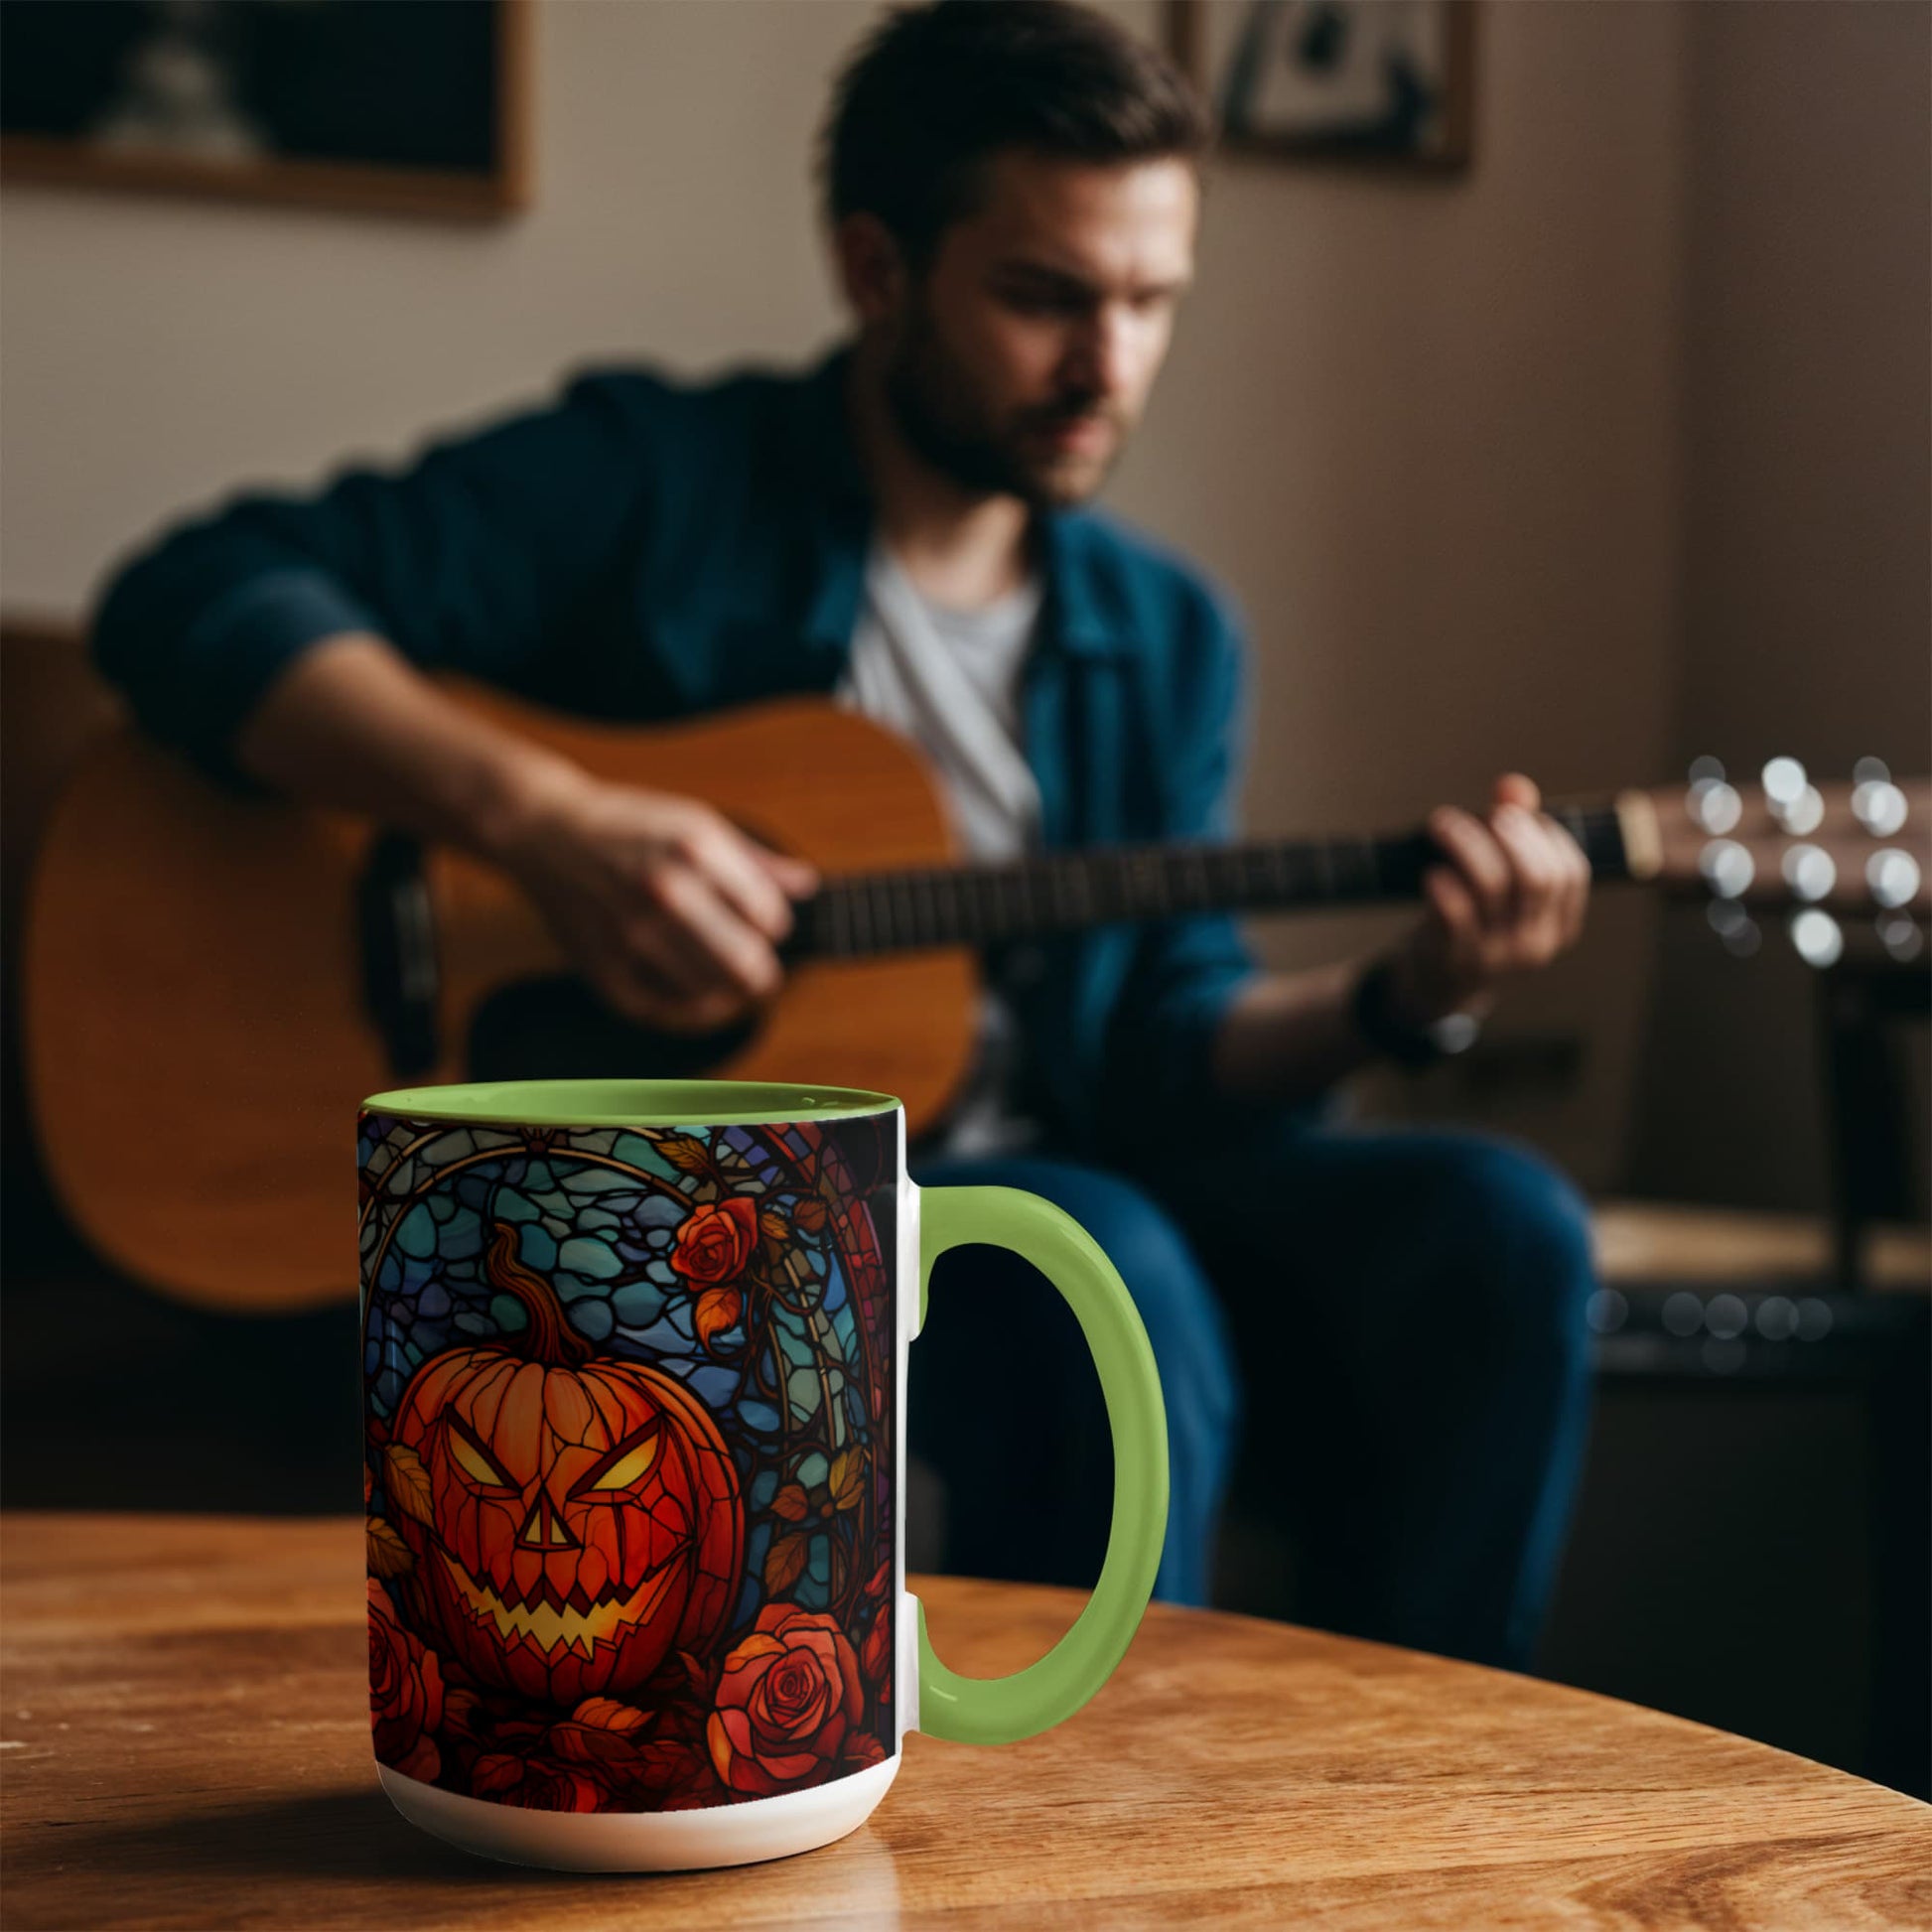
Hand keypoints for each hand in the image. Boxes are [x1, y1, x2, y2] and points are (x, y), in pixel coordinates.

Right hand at [490, 763, 816, 1032]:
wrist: (546, 832)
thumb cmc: (629, 825)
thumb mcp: (695, 821)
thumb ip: (754, 860)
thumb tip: (807, 886)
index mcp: (696, 848)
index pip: (770, 917)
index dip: (774, 925)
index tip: (762, 923)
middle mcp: (665, 891)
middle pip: (748, 965)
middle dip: (762, 972)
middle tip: (758, 970)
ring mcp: (633, 934)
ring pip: (713, 994)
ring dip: (730, 995)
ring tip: (727, 983)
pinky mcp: (606, 968)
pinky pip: (668, 1013)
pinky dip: (694, 1013)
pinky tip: (701, 1000)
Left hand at [1386, 774, 1589, 1026]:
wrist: (1439, 987)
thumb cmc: (1475, 923)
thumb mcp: (1502, 887)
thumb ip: (1513, 834)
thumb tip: (1512, 786)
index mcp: (1559, 926)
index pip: (1571, 872)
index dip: (1544, 835)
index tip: (1512, 816)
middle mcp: (1535, 943)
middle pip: (1536, 876)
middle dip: (1510, 834)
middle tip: (1483, 814)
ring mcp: (1495, 955)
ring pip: (1491, 886)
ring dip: (1466, 844)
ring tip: (1442, 823)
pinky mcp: (1454, 958)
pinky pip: (1453, 914)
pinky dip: (1442, 884)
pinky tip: (1431, 871)